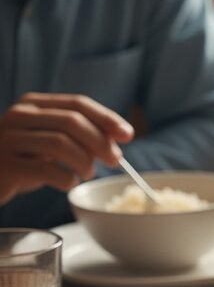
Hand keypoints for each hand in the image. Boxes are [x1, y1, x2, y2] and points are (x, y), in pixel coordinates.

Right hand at [0, 93, 133, 205]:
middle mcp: (19, 116)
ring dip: (84, 161)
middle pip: (72, 121)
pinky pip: (44, 169)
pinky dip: (66, 178)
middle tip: (114, 160)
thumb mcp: (51, 141)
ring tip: (88, 173)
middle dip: (100, 142)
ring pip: (60, 143)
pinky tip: (69, 183)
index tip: (128, 135)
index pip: (78, 103)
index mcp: (33, 104)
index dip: (107, 118)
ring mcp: (8, 139)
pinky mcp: (4, 165)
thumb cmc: (24, 158)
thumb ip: (79, 135)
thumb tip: (118, 138)